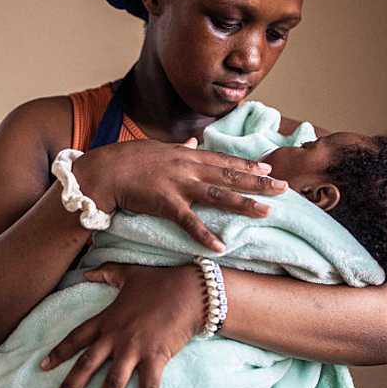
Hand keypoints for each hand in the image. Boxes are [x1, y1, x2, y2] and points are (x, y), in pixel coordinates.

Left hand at [39, 263, 204, 387]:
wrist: (190, 289)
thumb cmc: (160, 280)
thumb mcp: (128, 273)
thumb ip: (105, 273)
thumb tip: (86, 272)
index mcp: (106, 319)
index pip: (76, 338)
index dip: (59, 353)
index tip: (42, 367)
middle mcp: (115, 337)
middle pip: (86, 366)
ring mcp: (134, 349)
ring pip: (112, 383)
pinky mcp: (156, 357)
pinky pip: (149, 387)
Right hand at [76, 137, 286, 251]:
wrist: (103, 171)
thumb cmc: (125, 160)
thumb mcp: (156, 148)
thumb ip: (179, 148)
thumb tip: (194, 140)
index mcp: (185, 154)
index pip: (222, 159)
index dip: (246, 165)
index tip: (268, 168)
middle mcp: (187, 167)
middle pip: (229, 175)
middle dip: (258, 182)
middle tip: (284, 187)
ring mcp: (178, 184)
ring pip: (218, 195)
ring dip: (244, 204)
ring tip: (267, 212)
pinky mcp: (165, 203)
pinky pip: (189, 222)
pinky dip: (205, 235)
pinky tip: (221, 246)